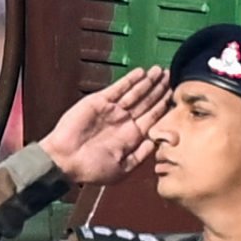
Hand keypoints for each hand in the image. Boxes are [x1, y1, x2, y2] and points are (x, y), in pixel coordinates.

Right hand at [37, 66, 168, 194]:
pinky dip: (130, 81)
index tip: (174, 95)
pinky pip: (118, 89)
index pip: (152, 117)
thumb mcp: (122, 168)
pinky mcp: (99, 101)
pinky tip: (141, 73)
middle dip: (159, 89)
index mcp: (131, 136)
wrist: (65, 160)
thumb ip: (140, 155)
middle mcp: (124, 121)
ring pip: (135, 93)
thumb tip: (157, 143)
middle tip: (170, 75)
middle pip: (146, 102)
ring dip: (148, 82)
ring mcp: (112, 110)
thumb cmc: (91, 169)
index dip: (163, 106)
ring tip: (160, 71)